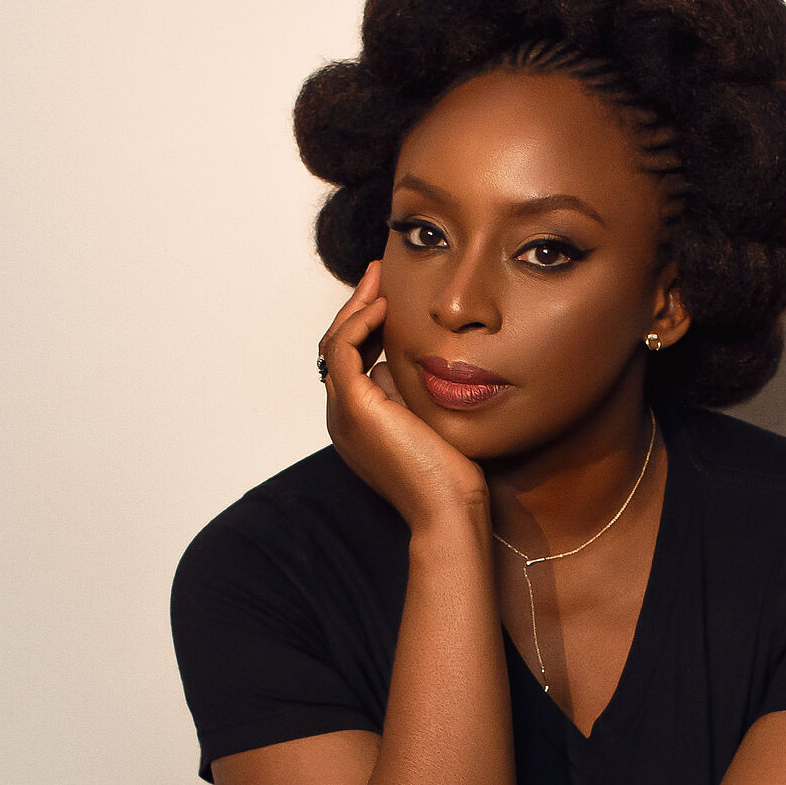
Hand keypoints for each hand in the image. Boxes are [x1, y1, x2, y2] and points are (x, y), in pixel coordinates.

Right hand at [318, 259, 489, 532]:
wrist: (448, 509)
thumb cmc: (450, 477)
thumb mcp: (426, 423)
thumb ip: (410, 395)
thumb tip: (404, 364)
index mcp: (358, 423)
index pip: (351, 363)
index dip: (366, 326)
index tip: (388, 298)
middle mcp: (342, 418)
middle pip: (337, 348)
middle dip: (357, 308)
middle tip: (378, 274)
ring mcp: (344, 414)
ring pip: (335, 344)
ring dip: (356, 306)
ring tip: (380, 278)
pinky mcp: (355, 407)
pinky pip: (343, 350)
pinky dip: (359, 323)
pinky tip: (384, 306)